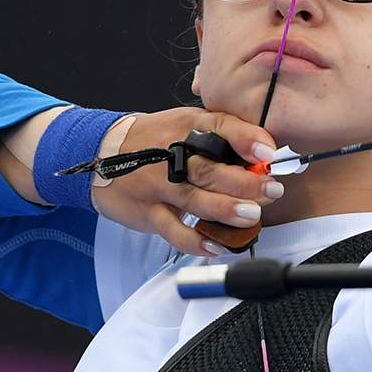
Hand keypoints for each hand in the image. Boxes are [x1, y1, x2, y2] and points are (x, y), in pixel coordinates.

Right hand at [89, 107, 283, 255]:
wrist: (100, 151)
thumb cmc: (156, 139)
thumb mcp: (187, 125)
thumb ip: (224, 137)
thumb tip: (266, 156)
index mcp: (187, 127)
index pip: (220, 127)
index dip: (246, 139)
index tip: (269, 152)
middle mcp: (172, 155)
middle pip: (210, 169)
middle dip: (245, 182)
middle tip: (271, 190)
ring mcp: (158, 185)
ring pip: (194, 200)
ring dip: (225, 210)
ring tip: (250, 216)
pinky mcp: (148, 211)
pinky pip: (173, 230)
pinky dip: (195, 241)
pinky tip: (216, 245)